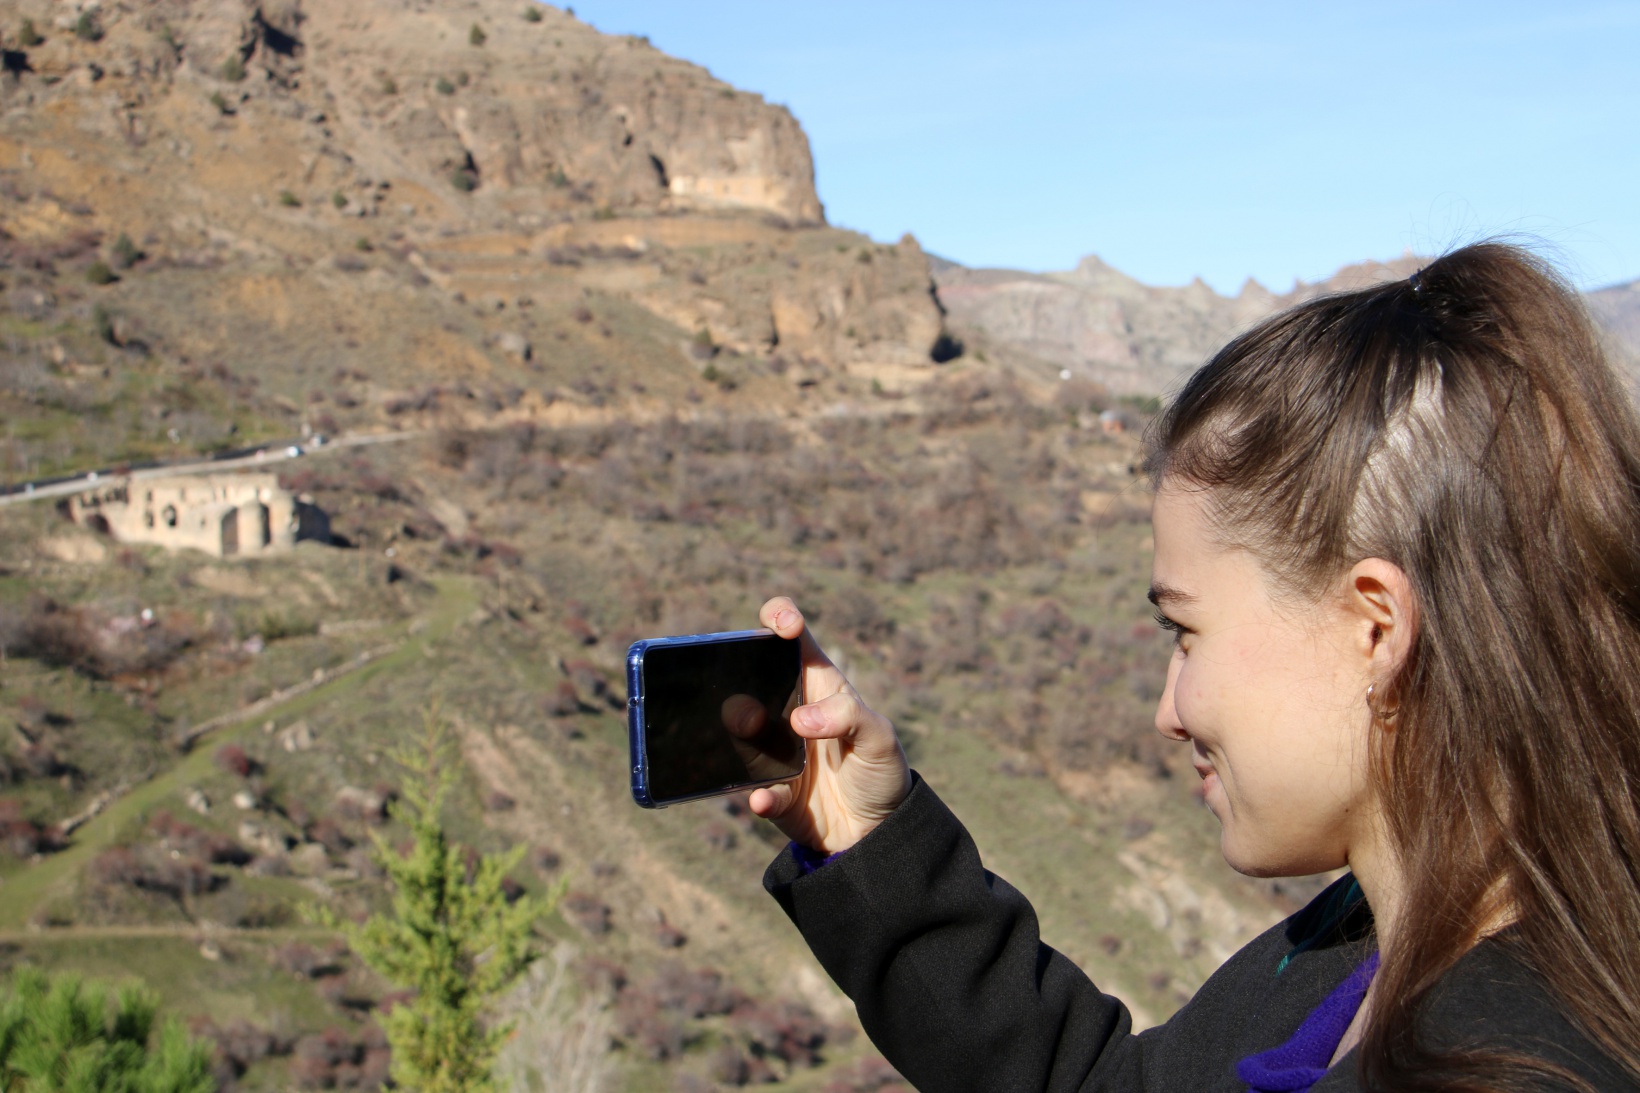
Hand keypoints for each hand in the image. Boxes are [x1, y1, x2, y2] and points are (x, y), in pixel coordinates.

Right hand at [750, 597, 911, 852]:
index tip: (783, 626)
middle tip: (751, 685)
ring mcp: (772, 748)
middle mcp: (786, 710)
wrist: (873, 830)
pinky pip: (754, 788)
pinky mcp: (769, 788)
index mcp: (817, 684)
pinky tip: (765, 797)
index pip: (791, 638)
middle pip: (749, 675)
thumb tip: (800, 720)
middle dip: (740, 671)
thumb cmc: (878, 770)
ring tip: (749, 729)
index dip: (780, 617)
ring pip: (739, 728)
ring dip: (739, 728)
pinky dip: (758, 793)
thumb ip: (850, 716)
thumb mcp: (880, 737)